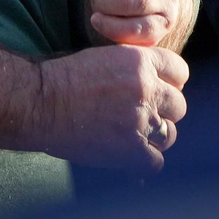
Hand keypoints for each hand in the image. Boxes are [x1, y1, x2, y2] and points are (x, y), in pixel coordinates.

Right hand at [36, 44, 188, 171]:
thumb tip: (156, 80)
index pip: (180, 72)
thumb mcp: (104, 57)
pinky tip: (129, 155)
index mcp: (140, 61)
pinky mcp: (130, 149)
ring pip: (170, 134)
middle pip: (179, 105)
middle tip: (143, 116)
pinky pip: (156, 162)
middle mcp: (146, 89)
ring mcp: (140, 120)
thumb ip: (134, 66)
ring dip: (156, 137)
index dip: (170, 83)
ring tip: (134, 136)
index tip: (158, 91)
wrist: (39, 103)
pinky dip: (144, 161)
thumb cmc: (64, 78)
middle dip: (163, 111)